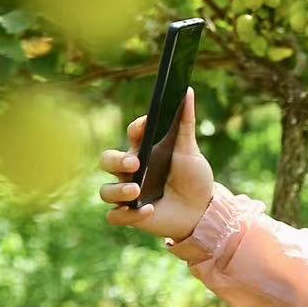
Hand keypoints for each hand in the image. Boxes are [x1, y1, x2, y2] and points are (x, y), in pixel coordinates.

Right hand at [97, 88, 215, 241]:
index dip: (135, 128)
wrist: (202, 211)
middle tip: (135, 163)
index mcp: (143, 151)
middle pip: (106, 160)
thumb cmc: (194, 178)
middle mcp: (130, 171)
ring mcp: (127, 194)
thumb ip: (185, 123)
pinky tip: (148, 210)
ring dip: (118, 191)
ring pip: (105, 191)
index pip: (131, 134)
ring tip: (137, 191)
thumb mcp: (190, 151)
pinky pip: (116, 216)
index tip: (146, 126)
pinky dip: (129, 215)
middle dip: (115, 160)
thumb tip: (188, 90)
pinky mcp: (130, 215)